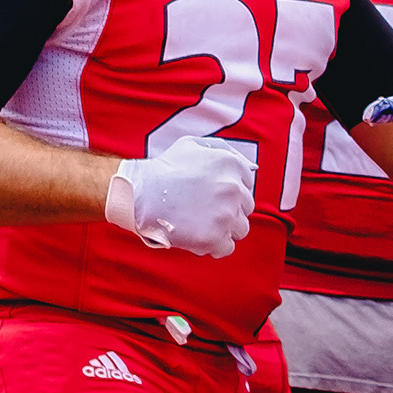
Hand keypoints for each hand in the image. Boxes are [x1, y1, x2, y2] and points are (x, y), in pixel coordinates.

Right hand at [104, 140, 256, 254]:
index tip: (211, 195)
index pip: (247, 185)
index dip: (229, 192)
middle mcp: (233, 188)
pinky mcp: (214, 237)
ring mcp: (225, 214)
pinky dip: (215, 246)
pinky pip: (227, 247)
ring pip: (240, 229)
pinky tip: (198, 237)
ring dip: (224, 228)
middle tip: (204, 210)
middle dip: (228, 209)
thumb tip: (251, 168)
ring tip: (200, 224)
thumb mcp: (194, 145)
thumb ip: (225, 151)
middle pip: (245, 207)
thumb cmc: (165, 169)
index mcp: (231, 164)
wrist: (140, 193)